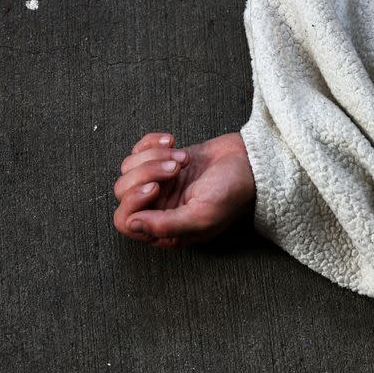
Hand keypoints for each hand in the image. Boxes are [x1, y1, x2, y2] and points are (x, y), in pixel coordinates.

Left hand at [113, 132, 255, 247]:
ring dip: (154, 157)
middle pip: (123, 191)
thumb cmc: (232, 192)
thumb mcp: (202, 215)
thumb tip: (131, 224)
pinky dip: (152, 142)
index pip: (125, 220)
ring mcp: (159, 183)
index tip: (156, 188)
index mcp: (166, 229)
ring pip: (129, 168)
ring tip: (181, 159)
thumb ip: (165, 226)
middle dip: (147, 173)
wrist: (250, 160)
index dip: (133, 202)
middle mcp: (158, 208)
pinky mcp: (161, 160)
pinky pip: (138, 149)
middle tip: (175, 169)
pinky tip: (173, 143)